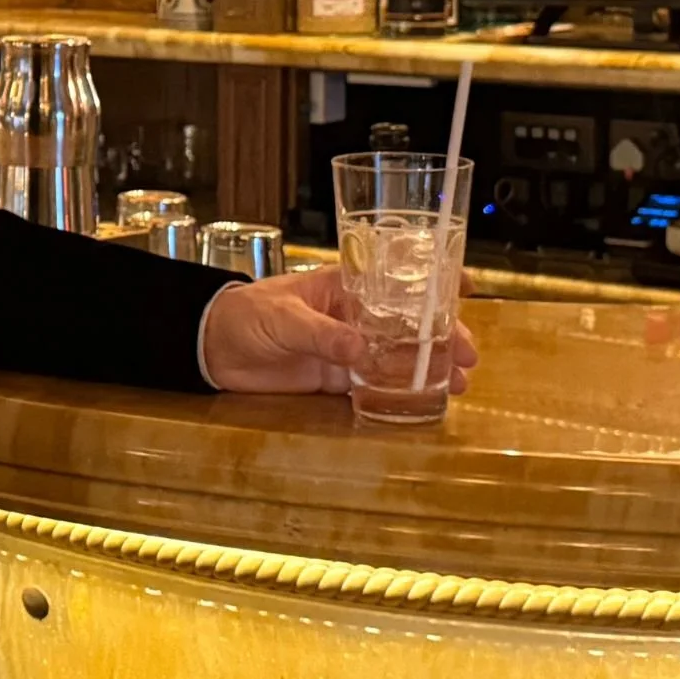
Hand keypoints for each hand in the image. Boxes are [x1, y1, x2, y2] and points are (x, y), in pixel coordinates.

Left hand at [199, 264, 477, 397]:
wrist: (210, 348)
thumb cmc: (244, 315)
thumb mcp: (283, 317)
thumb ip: (321, 334)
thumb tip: (360, 349)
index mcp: (343, 287)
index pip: (395, 277)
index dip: (432, 280)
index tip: (466, 288)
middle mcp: (352, 315)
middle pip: (407, 324)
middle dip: (442, 337)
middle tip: (469, 356)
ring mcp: (346, 347)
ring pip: (397, 356)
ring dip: (428, 368)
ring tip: (459, 383)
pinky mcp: (333, 376)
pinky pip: (373, 383)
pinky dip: (398, 391)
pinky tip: (424, 401)